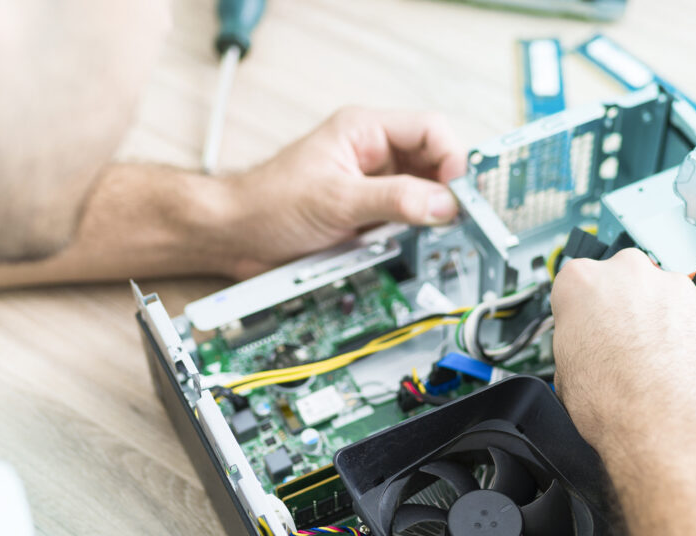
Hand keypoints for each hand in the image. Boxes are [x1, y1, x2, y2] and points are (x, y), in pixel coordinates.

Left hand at [225, 107, 465, 277]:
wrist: (236, 237)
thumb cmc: (267, 203)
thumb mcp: (337, 199)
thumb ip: (394, 199)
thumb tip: (442, 204)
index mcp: (364, 131)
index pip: (430, 130)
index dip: (452, 158)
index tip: (459, 192)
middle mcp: (372, 156)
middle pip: (433, 165)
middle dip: (446, 192)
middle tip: (456, 220)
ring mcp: (372, 187)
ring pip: (424, 197)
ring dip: (429, 217)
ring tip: (431, 235)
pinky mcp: (368, 217)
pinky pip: (406, 223)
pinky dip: (414, 236)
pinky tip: (410, 246)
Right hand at [550, 249, 695, 453]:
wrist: (670, 427)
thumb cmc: (617, 404)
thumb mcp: (565, 374)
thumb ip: (577, 344)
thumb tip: (585, 352)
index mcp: (583, 282)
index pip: (576, 287)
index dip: (582, 315)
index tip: (587, 333)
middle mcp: (630, 275)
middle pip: (624, 284)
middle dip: (624, 312)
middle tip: (620, 351)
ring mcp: (676, 289)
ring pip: (664, 300)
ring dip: (659, 326)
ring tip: (653, 369)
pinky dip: (689, 340)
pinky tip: (679, 372)